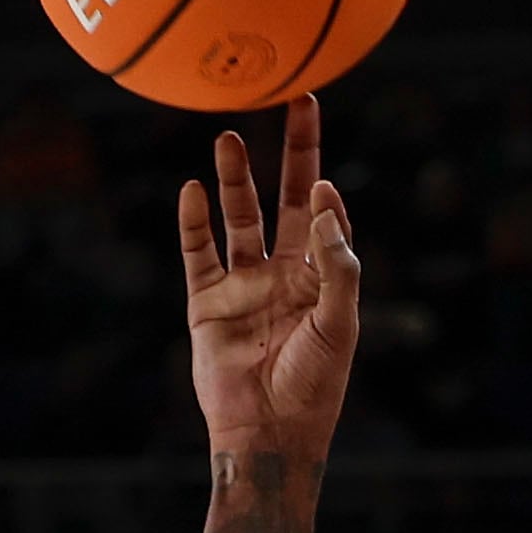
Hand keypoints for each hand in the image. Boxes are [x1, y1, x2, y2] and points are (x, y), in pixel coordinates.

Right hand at [176, 93, 361, 456]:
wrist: (268, 433)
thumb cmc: (315, 385)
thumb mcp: (340, 323)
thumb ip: (337, 263)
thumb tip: (321, 203)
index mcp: (322, 278)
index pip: (325, 218)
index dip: (323, 193)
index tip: (319, 177)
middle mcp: (283, 273)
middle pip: (285, 199)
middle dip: (293, 152)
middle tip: (294, 99)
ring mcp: (243, 285)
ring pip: (238, 218)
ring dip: (234, 179)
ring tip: (227, 137)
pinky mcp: (207, 303)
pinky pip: (198, 253)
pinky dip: (193, 222)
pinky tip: (191, 190)